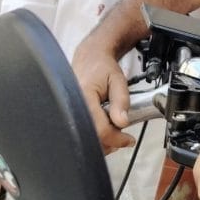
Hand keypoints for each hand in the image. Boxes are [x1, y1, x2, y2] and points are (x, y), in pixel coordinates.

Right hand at [72, 39, 135, 154]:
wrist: (89, 59)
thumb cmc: (102, 67)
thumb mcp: (117, 80)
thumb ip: (121, 100)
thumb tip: (122, 123)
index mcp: (84, 97)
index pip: (100, 129)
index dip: (117, 138)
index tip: (129, 139)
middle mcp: (73, 108)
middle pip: (92, 139)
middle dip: (110, 141)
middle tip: (123, 136)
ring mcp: (70, 114)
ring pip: (87, 139)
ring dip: (104, 141)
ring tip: (114, 129)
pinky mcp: (71, 117)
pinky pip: (83, 133)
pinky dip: (97, 136)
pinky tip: (104, 127)